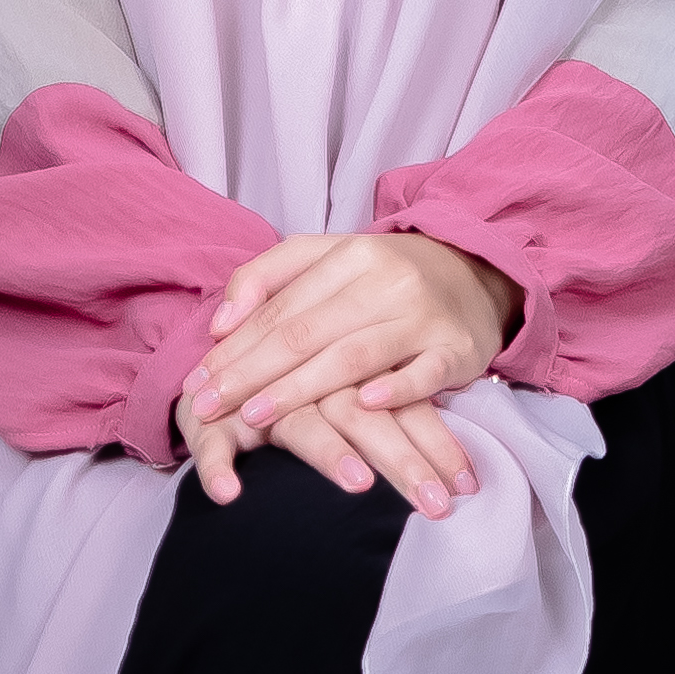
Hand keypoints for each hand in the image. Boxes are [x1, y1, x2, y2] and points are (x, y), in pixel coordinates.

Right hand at [173, 372, 477, 517]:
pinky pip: (213, 444)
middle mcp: (307, 380)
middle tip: (437, 504)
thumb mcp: (344, 384)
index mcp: (345, 362)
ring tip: (359, 484)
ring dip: (328, 455)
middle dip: (401, 461)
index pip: (399, 401)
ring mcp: (260, 402)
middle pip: (359, 414)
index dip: (434, 440)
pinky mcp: (213, 420)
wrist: (214, 366)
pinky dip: (217, 466)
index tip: (466, 483)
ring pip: (301, 427)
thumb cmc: (297, 378)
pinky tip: (230, 494)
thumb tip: (458, 467)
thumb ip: (402, 402)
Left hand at [175, 228, 520, 515]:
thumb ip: (269, 277)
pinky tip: (365, 406)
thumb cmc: (387, 275)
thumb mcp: (330, 257)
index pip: (281, 307)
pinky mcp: (456, 350)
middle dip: (250, 374)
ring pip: (352, 355)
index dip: (234, 347)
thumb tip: (221, 323)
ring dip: (300, 389)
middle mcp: (385, 281)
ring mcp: (422, 316)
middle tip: (206, 408)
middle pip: (306, 332)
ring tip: (254, 417)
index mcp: (349, 255)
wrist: (478, 272)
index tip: (196, 381)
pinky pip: (424, 373)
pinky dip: (395, 389)